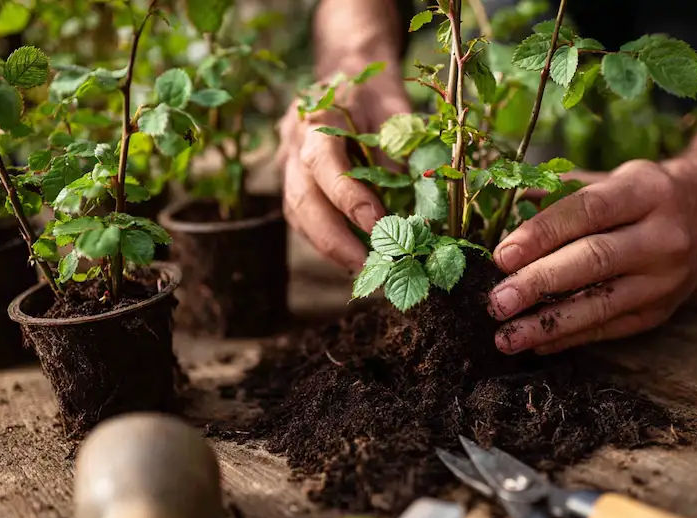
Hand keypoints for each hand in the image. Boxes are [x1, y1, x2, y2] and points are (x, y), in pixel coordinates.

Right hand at [276, 72, 410, 271]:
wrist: (345, 70)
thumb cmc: (374, 90)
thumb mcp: (393, 109)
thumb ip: (396, 151)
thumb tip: (409, 202)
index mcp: (315, 115)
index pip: (325, 163)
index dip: (349, 198)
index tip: (379, 226)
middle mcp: (293, 142)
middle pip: (302, 199)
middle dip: (334, 239)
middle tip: (368, 266)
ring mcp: (287, 163)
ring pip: (297, 214)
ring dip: (329, 247)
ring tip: (364, 269)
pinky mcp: (293, 182)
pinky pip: (302, 217)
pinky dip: (325, 240)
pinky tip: (351, 256)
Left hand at [486, 155, 696, 354]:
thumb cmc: (649, 192)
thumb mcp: (615, 177)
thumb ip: (561, 189)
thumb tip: (506, 200)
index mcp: (645, 192)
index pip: (586, 212)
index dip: (541, 234)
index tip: (501, 255)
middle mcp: (662, 236)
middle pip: (594, 261)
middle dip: (539, 284)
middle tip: (496, 302)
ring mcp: (666, 278)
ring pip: (602, 304)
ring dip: (549, 324)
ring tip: (506, 337)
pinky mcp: (663, 311)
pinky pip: (611, 328)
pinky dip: (570, 337)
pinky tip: (536, 343)